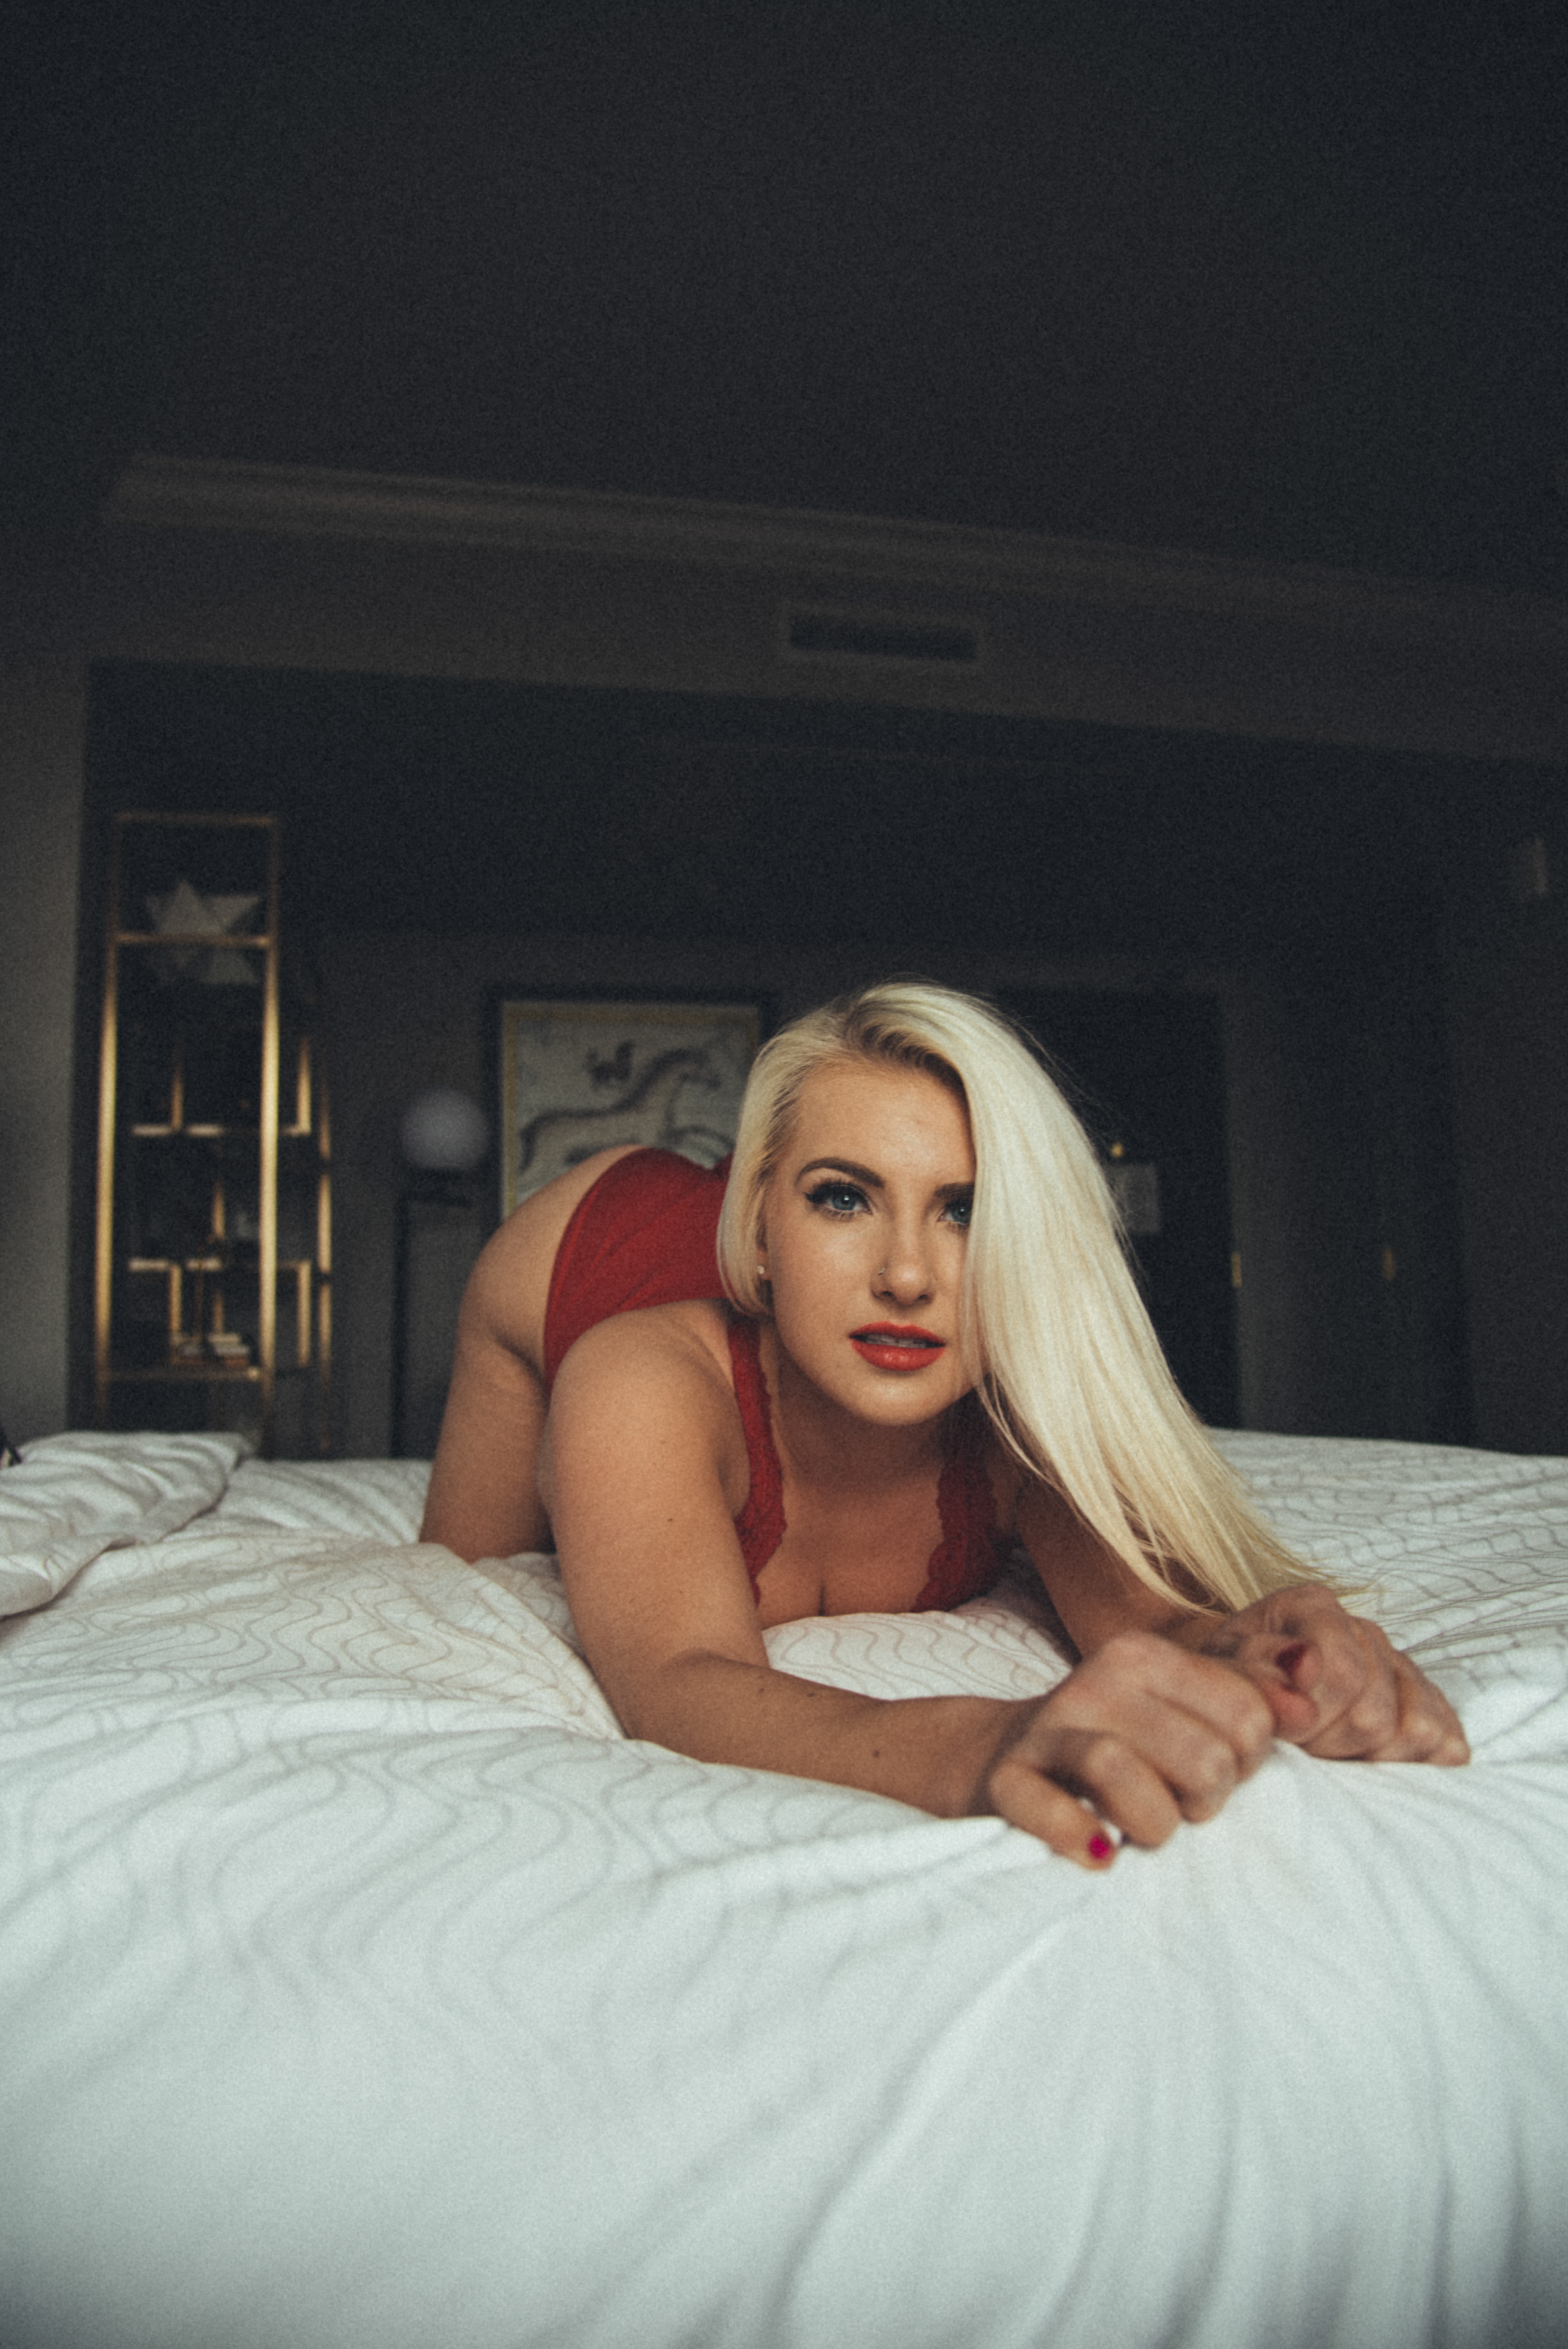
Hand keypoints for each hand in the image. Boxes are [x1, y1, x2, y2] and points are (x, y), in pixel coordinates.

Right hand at [977, 1630, 1278, 1867]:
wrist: (1003, 1759)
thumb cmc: (1121, 1741)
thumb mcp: (1184, 1706)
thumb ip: (1254, 1690)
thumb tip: (1313, 1674)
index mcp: (1146, 1655)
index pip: (1251, 1717)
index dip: (1247, 1761)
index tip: (1214, 1767)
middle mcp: (1097, 1681)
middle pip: (1207, 1761)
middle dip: (1206, 1801)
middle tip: (1177, 1801)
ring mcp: (1049, 1731)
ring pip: (1135, 1785)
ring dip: (1156, 1828)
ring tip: (1144, 1828)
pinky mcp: (1008, 1781)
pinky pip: (1058, 1814)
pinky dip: (1085, 1841)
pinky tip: (1098, 1852)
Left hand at [1183, 1584, 1468, 1766]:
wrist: (1244, 1695)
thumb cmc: (1230, 1685)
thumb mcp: (1220, 1673)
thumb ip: (1254, 1667)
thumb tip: (1303, 1670)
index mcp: (1311, 1606)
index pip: (1341, 1673)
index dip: (1311, 1719)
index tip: (1283, 1735)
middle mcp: (1363, 1629)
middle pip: (1374, 1713)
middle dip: (1332, 1747)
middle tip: (1302, 1750)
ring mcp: (1401, 1666)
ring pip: (1418, 1730)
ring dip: (1370, 1760)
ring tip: (1331, 1756)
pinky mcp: (1429, 1704)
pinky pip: (1448, 1743)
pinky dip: (1415, 1765)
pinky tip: (1372, 1762)